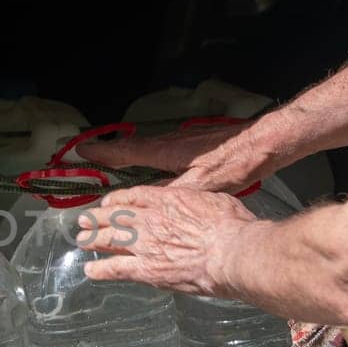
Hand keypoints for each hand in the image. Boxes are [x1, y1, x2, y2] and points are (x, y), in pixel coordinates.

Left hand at [75, 184, 257, 294]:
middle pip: (115, 216)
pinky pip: (115, 269)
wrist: (231, 252)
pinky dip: (100, 270)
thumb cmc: (232, 227)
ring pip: (109, 239)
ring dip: (92, 240)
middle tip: (84, 220)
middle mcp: (150, 219)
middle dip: (97, 218)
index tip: (108, 202)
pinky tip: (89, 271)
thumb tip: (201, 206)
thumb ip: (198, 203)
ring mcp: (145, 244)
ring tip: (80, 241)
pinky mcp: (146, 269)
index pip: (134, 196)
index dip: (117, 199)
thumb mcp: (215, 200)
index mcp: (168, 199)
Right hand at [78, 121, 271, 193]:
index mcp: (166, 151)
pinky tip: (154, 167)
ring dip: (128, 154)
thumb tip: (151, 205)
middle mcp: (170, 143)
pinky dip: (148, 157)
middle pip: (132, 147)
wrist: (265, 141)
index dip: (104, 153)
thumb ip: (175, 193)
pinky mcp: (195, 144)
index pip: (127, 151)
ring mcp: (182, 142)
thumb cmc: (235, 161)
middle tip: (89, 154)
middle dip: (110, 152)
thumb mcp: (203, 183)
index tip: (82, 150)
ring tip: (113, 162)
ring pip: (147, 148)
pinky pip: (161, 150)